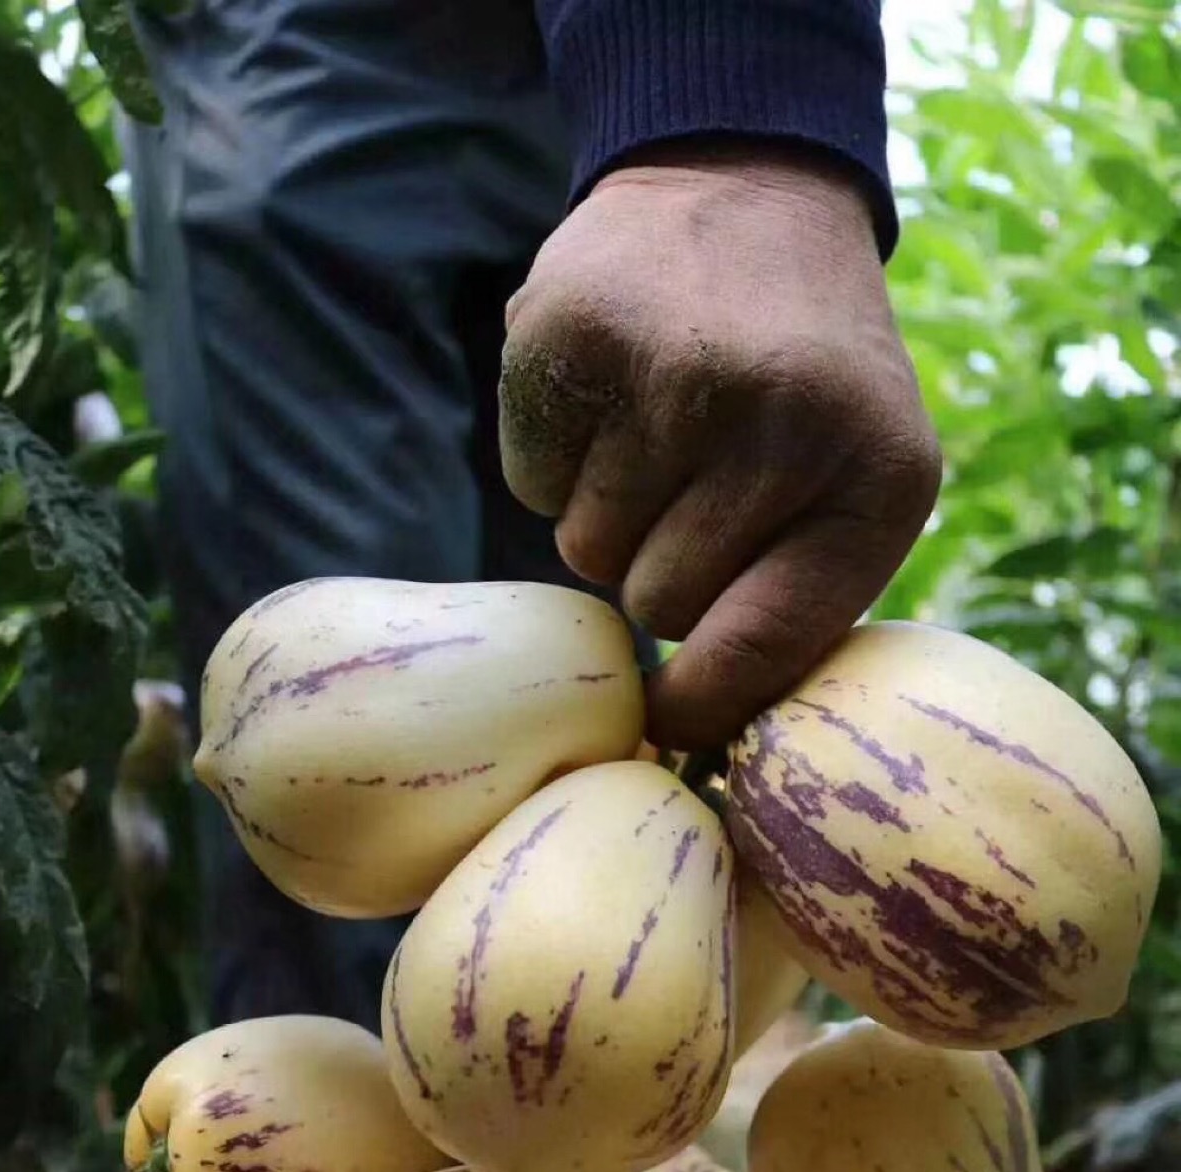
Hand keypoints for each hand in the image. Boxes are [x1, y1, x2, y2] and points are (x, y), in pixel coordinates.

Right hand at [499, 146, 940, 748]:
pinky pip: (532, 484)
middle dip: (662, 569)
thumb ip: (796, 611)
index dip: (704, 703)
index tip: (671, 716)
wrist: (749, 194)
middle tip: (695, 487)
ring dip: (609, 513)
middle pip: (659, 608)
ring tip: (658, 428)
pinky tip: (609, 390)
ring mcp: (670, 369)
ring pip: (587, 554)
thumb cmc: (806, 387)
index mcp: (877, 476)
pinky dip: (556, 457)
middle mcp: (781, 419)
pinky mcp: (569, 331)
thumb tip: (684, 740)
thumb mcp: (859, 489)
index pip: (760, 650)